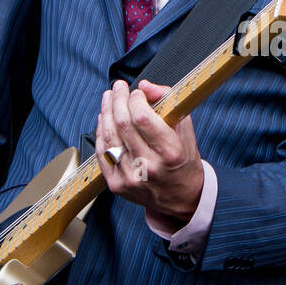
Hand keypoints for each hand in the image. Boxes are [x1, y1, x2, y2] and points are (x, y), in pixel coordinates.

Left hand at [96, 79, 203, 222]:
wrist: (181, 198)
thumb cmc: (183, 160)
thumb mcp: (185, 129)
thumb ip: (168, 102)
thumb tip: (145, 86)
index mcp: (170, 153)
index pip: (142, 118)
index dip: (135, 99)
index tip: (137, 92)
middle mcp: (148, 167)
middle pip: (123, 125)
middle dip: (117, 100)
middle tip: (118, 87)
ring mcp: (130, 178)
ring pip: (108, 137)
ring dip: (106, 112)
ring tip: (108, 98)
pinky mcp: (116, 185)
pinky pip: (101, 153)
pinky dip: (100, 132)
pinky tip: (104, 119)